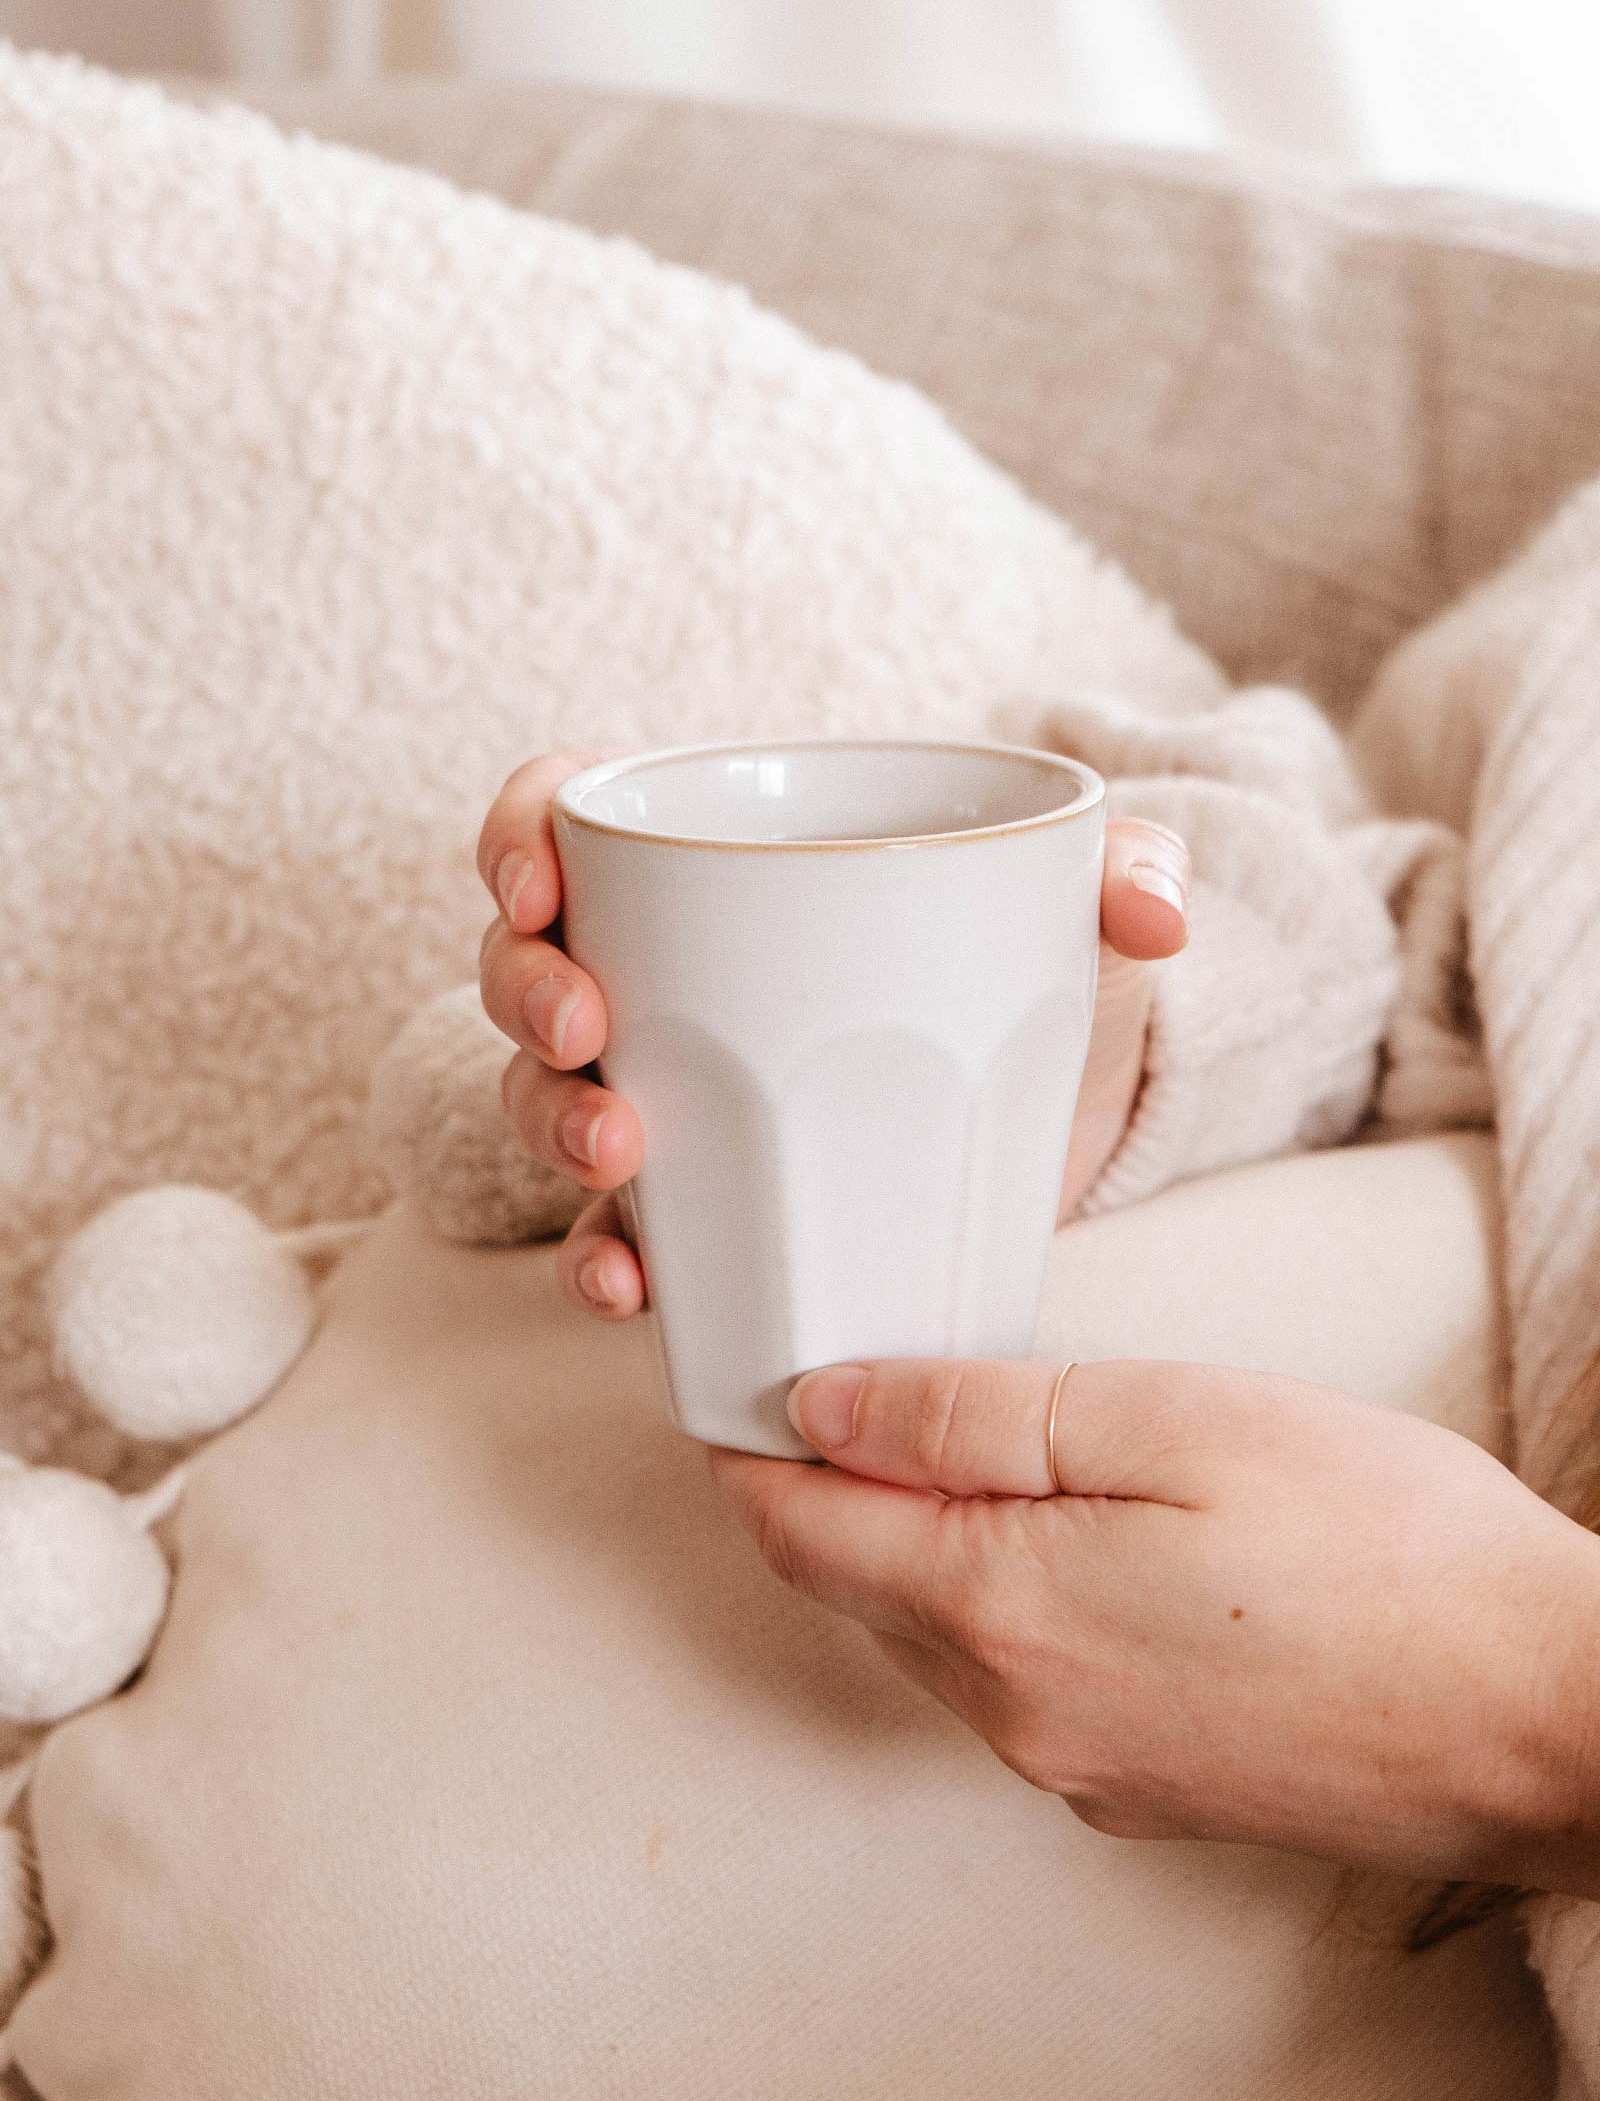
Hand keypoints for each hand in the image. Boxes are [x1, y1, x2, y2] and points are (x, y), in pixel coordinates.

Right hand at [477, 750, 1190, 1319]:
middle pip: (524, 962)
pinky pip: (612, 1227)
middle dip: (527, 993)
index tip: (541, 888)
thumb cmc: (1042, 963)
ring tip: (619, 1149)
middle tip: (590, 1027)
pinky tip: (630, 1283)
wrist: (1071, 1102)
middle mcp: (657, 970)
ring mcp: (667, 1090)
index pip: (560, 817)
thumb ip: (1125, 869)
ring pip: (543, 1092)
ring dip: (552, 1119)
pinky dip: (602, 1256)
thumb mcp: (1076, 903)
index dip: (516, 839)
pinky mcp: (702, 1202)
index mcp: (712, 860)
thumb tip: (1151, 909)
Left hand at [709, 1356, 1599, 1897]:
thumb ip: (975, 1418)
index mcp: (1001, 1607)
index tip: (735, 1386)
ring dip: (907, 1552)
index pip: (803, 1529)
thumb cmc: (1387, 1553)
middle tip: (824, 1395)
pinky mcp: (1145, 1791)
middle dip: (819, 1495)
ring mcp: (1081, 1768)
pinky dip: (992, 1609)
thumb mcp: (1168, 1422)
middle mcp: (1016, 1713)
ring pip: (934, 1643)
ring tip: (931, 1453)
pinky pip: (1016, 1690)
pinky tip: (1051, 1550)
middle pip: (858, 1591)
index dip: (749, 1450)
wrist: (1552, 1724)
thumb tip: (824, 1408)